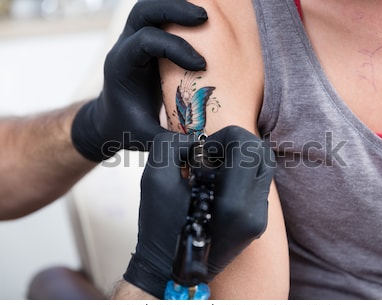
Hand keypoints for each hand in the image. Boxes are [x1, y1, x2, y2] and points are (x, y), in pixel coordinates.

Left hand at [71, 0, 207, 161]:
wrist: (110, 120)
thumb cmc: (126, 128)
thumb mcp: (145, 139)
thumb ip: (169, 143)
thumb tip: (202, 148)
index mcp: (121, 66)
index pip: (145, 42)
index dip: (175, 48)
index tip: (201, 64)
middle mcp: (125, 46)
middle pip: (144, 12)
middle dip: (174, 10)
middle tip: (204, 18)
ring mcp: (135, 39)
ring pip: (151, 7)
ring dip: (177, 6)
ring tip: (206, 14)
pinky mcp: (147, 40)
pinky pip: (160, 17)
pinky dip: (177, 13)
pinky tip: (199, 20)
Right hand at [123, 126, 274, 298]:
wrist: (171, 269)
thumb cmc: (159, 227)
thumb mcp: (154, 178)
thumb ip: (172, 145)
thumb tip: (196, 141)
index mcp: (232, 204)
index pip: (247, 146)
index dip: (222, 137)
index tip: (203, 151)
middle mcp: (254, 212)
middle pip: (262, 153)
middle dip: (235, 144)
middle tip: (210, 155)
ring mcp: (260, 219)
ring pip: (264, 167)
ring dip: (239, 158)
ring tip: (213, 169)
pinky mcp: (258, 223)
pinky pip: (258, 184)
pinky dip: (240, 175)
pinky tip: (218, 185)